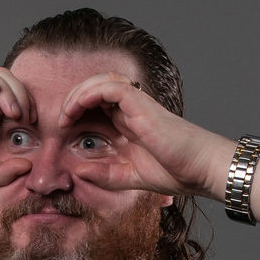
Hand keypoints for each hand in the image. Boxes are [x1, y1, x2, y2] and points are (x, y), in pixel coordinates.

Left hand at [58, 73, 232, 197]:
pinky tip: (77, 108)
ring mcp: (136, 105)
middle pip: (95, 89)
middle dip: (73, 100)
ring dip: (78, 94)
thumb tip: (76, 171)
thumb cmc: (174, 171)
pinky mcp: (141, 104)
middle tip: (60, 121)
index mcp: (128, 124)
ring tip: (66, 114)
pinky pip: (110, 87)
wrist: (199, 169)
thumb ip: (104, 175)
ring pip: (100, 81)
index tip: (62, 130)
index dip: (76, 111)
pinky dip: (90, 92)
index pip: (96, 105)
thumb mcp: (129, 177)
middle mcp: (131, 110)